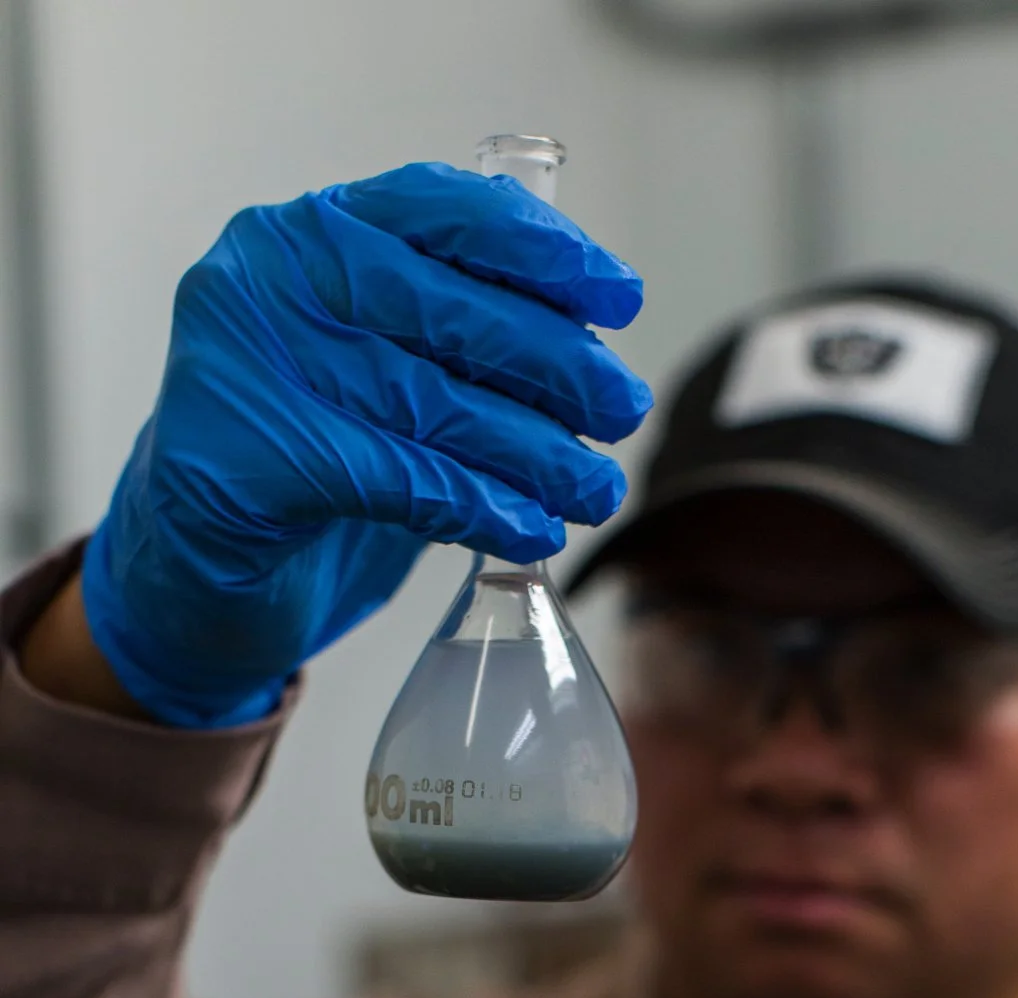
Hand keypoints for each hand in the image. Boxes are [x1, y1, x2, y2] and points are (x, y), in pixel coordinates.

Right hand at [79, 162, 651, 727]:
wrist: (191, 559)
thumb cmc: (304, 451)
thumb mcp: (373, 365)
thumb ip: (448, 331)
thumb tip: (589, 345)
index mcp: (309, 232)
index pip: (446, 213)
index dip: (545, 254)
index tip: (619, 300)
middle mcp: (271, 280)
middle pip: (453, 313)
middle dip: (558, 366)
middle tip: (622, 410)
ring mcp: (247, 367)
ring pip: (437, 406)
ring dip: (537, 455)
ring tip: (595, 489)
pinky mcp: (247, 464)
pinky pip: (401, 481)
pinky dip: (481, 509)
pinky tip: (531, 529)